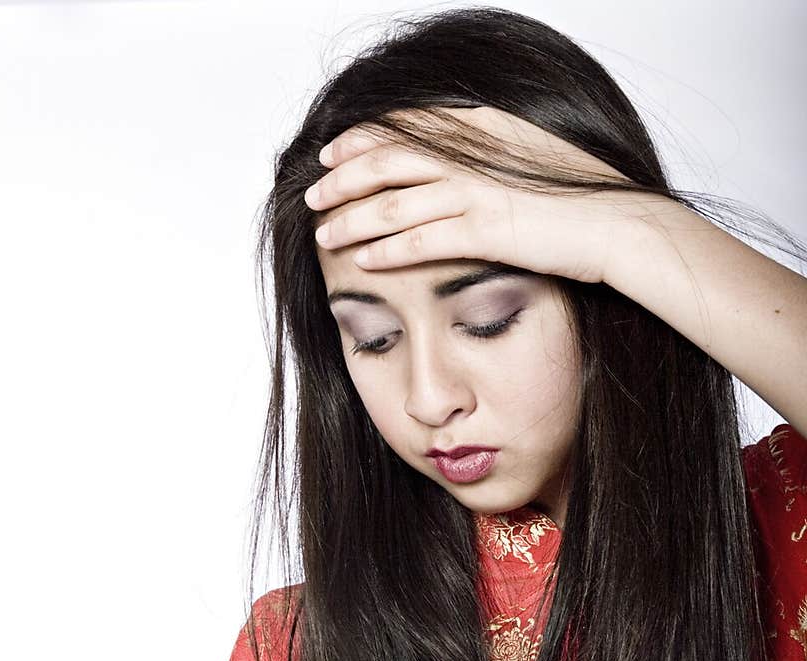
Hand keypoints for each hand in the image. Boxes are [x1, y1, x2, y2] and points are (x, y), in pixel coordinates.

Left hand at [305, 106, 648, 284]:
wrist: (618, 224)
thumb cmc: (583, 199)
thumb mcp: (532, 160)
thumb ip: (492, 156)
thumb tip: (464, 164)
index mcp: (482, 127)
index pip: (405, 126)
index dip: (362, 139)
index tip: (334, 153)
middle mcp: (472, 154)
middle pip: (387, 159)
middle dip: (343, 178)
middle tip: (315, 195)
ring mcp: (476, 192)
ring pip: (393, 201)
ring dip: (353, 218)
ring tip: (324, 235)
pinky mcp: (484, 231)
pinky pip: (420, 240)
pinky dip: (386, 249)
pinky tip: (363, 260)